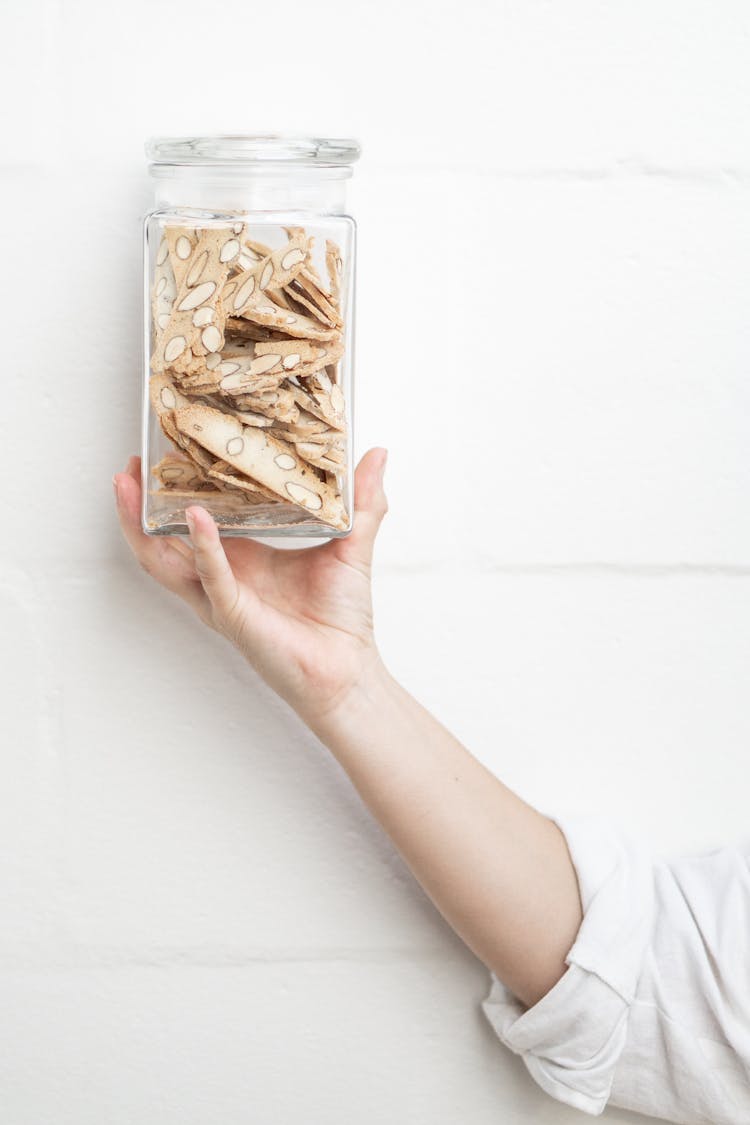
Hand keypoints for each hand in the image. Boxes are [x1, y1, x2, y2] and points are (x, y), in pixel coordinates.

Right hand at [113, 448, 388, 725]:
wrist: (348, 669)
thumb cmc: (342, 618)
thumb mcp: (351, 545)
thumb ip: (362, 501)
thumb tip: (377, 455)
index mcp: (241, 559)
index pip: (196, 520)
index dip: (176, 490)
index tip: (165, 453)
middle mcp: (222, 578)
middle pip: (162, 541)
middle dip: (138, 506)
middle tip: (128, 468)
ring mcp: (221, 598)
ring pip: (165, 561)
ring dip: (143, 525)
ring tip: (131, 487)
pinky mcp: (234, 614)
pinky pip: (211, 577)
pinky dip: (202, 547)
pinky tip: (196, 518)